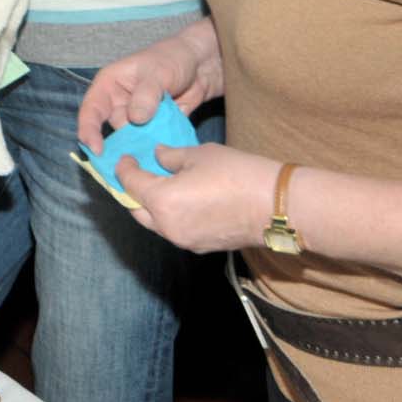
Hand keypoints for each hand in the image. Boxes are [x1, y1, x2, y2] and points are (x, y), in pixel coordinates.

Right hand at [76, 19, 223, 152]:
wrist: (201, 63)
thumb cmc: (172, 58)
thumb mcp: (157, 72)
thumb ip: (146, 94)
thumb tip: (136, 119)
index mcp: (109, 86)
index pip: (91, 110)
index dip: (89, 131)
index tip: (96, 150)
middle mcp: (118, 104)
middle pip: (110, 131)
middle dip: (117, 147)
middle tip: (127, 162)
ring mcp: (136, 118)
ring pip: (131, 140)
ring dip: (139, 150)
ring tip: (148, 160)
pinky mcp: (154, 128)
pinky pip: (150, 142)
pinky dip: (155, 150)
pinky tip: (162, 158)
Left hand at [115, 142, 276, 253]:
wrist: (276, 206)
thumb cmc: (238, 173)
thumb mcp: (200, 154)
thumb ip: (171, 156)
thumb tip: (158, 156)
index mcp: (162, 201)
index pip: (130, 184)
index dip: (124, 169)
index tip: (126, 158)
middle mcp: (167, 227)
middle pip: (136, 210)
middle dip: (133, 192)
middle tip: (139, 173)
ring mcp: (184, 241)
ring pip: (155, 224)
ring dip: (152, 206)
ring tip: (161, 185)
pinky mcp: (200, 247)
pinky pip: (175, 231)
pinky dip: (171, 216)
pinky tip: (182, 200)